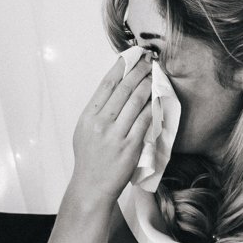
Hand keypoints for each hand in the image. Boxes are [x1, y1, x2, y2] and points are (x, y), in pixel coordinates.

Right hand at [69, 49, 152, 207]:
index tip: (131, 56)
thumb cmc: (89, 159)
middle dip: (138, 71)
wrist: (92, 186)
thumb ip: (98, 111)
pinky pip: (145, 121)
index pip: (106, 84)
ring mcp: (115, 135)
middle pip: (123, 89)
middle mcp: (100, 123)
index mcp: (88, 116)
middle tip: (149, 61)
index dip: (121, 67)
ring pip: (135, 102)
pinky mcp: (130, 147)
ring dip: (147, 86)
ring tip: (155, 76)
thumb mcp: (84, 131)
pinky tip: (158, 99)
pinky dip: (152, 108)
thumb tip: (115, 88)